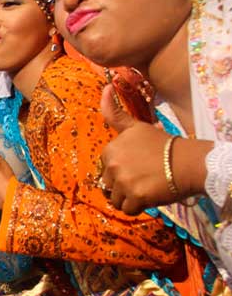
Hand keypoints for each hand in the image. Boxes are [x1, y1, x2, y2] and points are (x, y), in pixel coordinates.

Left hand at [99, 84, 191, 214]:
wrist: (189, 161)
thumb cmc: (164, 144)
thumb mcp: (137, 127)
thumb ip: (115, 112)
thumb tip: (105, 86)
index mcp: (110, 149)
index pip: (106, 169)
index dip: (122, 170)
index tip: (139, 166)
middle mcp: (113, 164)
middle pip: (109, 185)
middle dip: (124, 185)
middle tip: (144, 178)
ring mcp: (123, 181)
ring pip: (116, 199)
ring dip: (129, 198)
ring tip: (146, 188)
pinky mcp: (135, 196)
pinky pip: (127, 209)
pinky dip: (137, 207)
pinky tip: (149, 197)